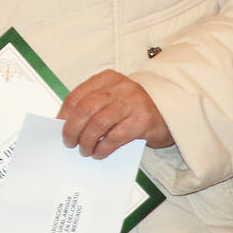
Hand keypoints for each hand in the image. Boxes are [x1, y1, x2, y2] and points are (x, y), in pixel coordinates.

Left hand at [58, 70, 173, 158]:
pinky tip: (99, 153)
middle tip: (69, 143)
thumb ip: (94, 105)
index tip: (59, 127)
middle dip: (72, 129)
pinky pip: (116, 136)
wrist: (174, 111)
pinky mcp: (143, 120)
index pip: (77, 96)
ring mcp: (132, 102)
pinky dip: (103, 147)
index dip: (64, 114)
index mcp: (107, 79)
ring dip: (87, 141)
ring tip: (84, 150)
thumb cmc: (137, 107)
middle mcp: (119, 87)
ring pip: (98, 123)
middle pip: (85, 109)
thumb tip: (66, 124)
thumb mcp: (114, 98)